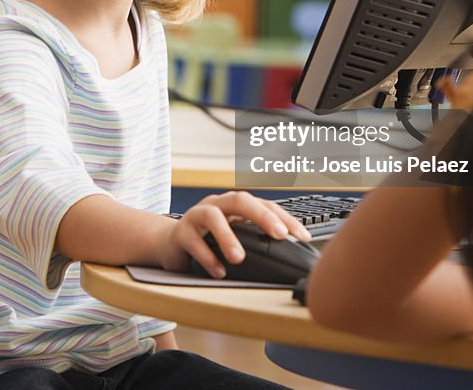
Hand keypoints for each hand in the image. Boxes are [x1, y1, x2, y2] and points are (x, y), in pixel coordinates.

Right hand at [161, 190, 310, 277]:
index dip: (285, 218)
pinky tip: (219, 271)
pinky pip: (194, 241)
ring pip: (212, 217)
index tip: (303, 236)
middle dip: (262, 216)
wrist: (170, 244)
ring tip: (239, 258)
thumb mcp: (234, 236)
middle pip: (240, 200)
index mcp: (234, 205)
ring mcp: (196, 216)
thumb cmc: (208, 240)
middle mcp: (217, 205)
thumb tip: (288, 254)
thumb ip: (255, 239)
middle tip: (280, 235)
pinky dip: (207, 257)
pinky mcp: (180, 232)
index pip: (263, 204)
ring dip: (228, 237)